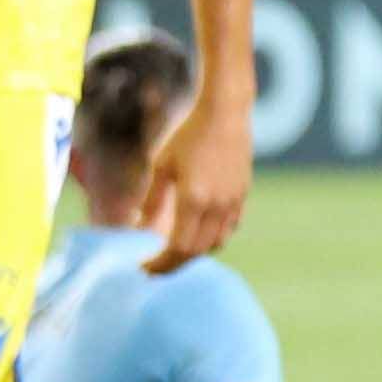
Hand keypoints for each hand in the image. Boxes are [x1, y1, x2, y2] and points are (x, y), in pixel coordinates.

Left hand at [141, 76, 254, 273]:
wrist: (226, 113)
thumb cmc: (188, 134)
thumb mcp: (161, 165)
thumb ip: (151, 200)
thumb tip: (138, 227)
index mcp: (194, 199)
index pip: (178, 248)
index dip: (160, 263)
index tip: (143, 268)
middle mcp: (217, 206)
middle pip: (197, 251)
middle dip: (174, 264)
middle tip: (154, 267)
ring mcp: (234, 202)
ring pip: (215, 242)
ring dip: (194, 251)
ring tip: (173, 249)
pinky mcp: (243, 195)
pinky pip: (228, 228)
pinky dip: (211, 236)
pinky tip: (197, 229)